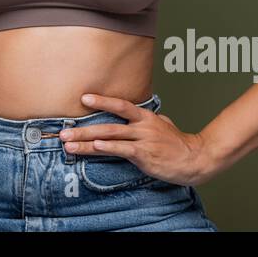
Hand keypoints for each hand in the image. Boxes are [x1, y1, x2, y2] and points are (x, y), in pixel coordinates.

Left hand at [58, 92, 217, 186]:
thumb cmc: (178, 144)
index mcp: (145, 117)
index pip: (120, 104)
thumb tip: (137, 117)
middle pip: (107, 124)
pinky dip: (106, 148)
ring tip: (68, 144)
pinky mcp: (144, 155)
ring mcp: (142, 140)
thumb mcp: (163, 125)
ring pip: (109, 138)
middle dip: (82, 128)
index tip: (83, 98)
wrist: (194, 158)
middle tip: (62, 131)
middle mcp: (142, 126)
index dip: (101, 100)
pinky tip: (93, 147)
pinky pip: (121, 150)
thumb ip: (148, 121)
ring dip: (86, 142)